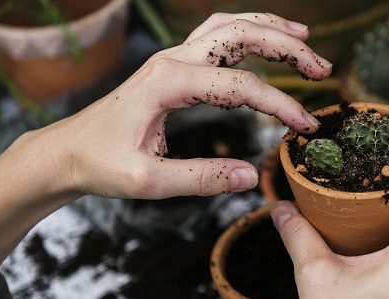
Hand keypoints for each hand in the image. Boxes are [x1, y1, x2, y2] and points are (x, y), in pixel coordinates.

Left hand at [45, 12, 331, 198]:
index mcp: (168, 83)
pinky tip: (267, 40)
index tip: (306, 128)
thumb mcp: (149, 182)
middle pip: (240, 35)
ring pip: (229, 25)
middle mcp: (172, 60)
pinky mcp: (172, 66)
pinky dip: (248, 31)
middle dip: (287, 47)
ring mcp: (172, 58)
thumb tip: (251, 176)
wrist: (66, 151)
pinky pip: (216, 36)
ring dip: (270, 29)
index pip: (240, 86)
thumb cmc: (101, 165)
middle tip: (322, 68)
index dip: (280, 105)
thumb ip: (202, 178)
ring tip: (306, 38)